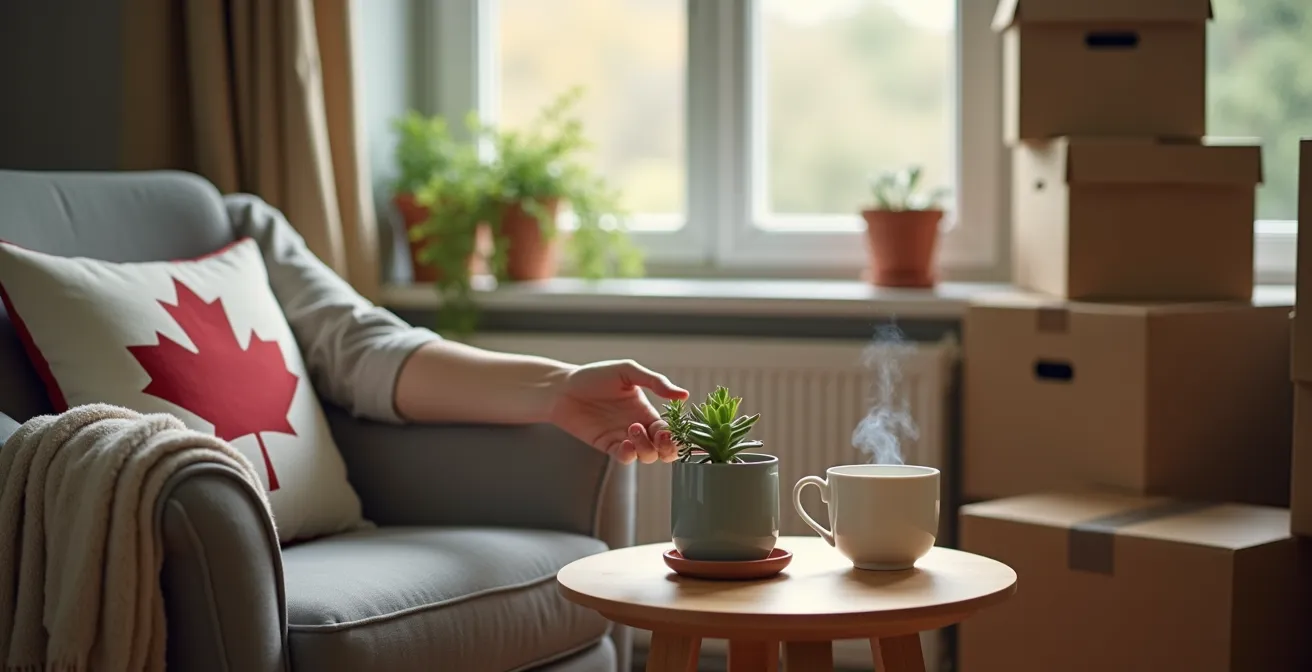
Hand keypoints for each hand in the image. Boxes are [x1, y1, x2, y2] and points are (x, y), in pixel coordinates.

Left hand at [548, 359, 688, 463]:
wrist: (562, 388)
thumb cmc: (594, 376)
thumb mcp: (628, 372)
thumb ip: (655, 382)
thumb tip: (684, 395)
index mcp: (647, 410)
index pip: (670, 428)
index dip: (676, 433)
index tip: (672, 428)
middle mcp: (638, 426)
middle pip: (664, 449)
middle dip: (669, 448)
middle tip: (660, 436)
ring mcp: (623, 438)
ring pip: (647, 456)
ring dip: (647, 447)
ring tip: (634, 428)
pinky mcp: (607, 445)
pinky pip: (626, 457)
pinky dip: (631, 454)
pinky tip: (627, 442)